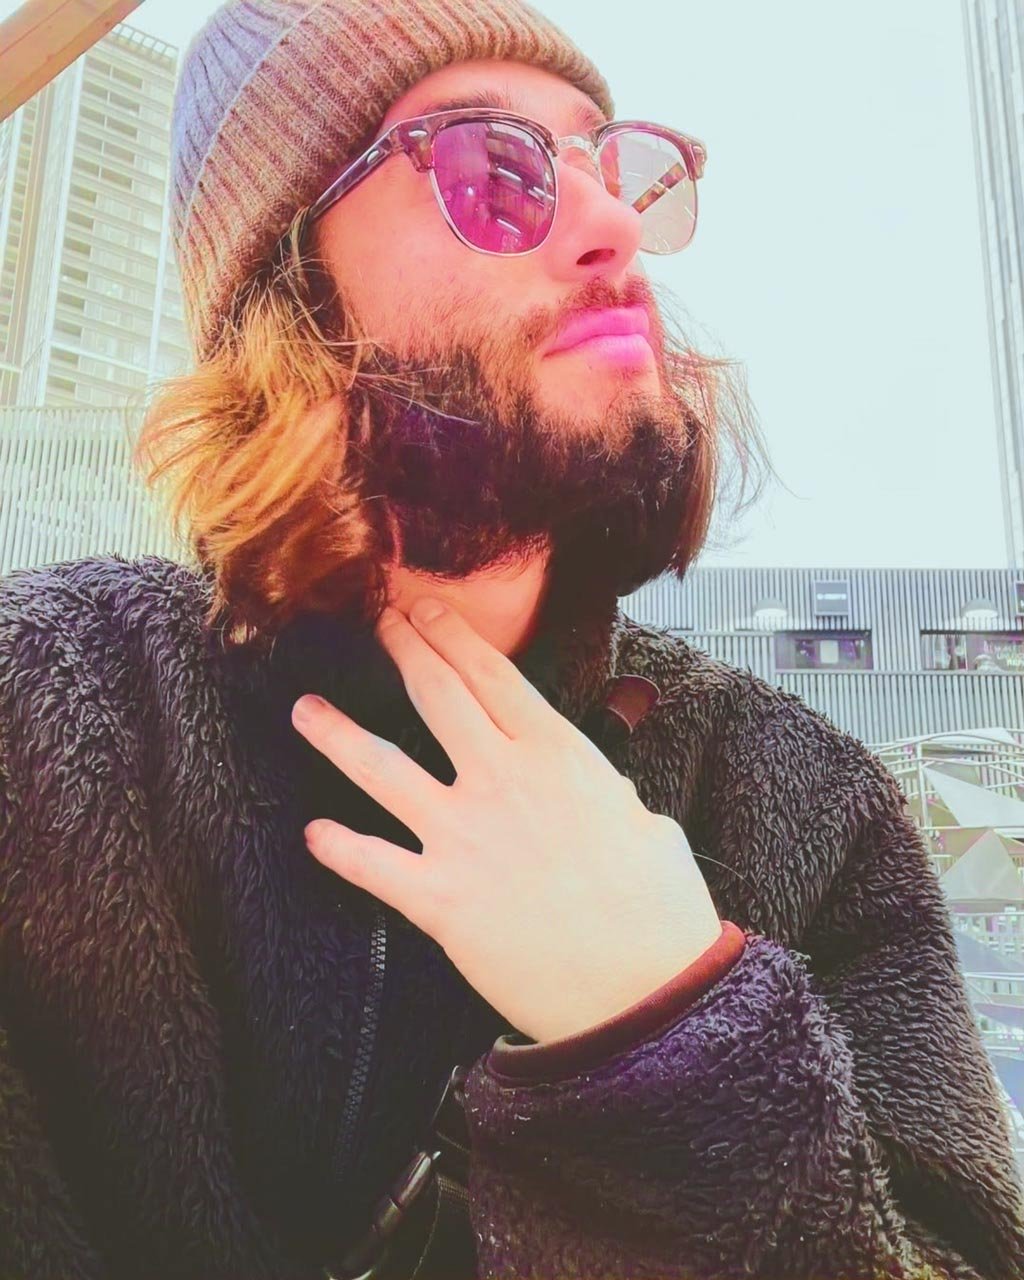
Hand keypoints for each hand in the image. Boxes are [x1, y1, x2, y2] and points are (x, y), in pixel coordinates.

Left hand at [291, 598, 721, 1042]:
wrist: (644, 987)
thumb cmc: (656, 908)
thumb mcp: (645, 821)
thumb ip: (604, 791)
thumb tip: (592, 783)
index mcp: (557, 754)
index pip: (491, 673)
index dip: (452, 634)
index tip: (426, 609)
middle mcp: (502, 780)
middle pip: (435, 694)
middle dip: (402, 648)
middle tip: (378, 623)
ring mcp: (464, 836)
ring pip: (381, 766)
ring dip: (337, 733)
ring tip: (304, 708)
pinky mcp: (439, 897)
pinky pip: (372, 863)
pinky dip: (338, 847)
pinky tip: (314, 833)